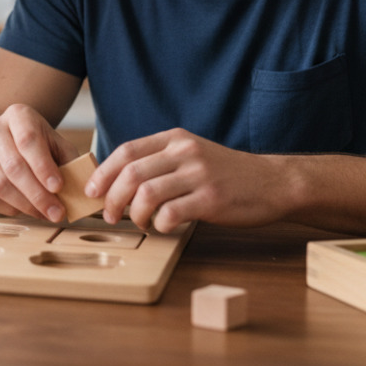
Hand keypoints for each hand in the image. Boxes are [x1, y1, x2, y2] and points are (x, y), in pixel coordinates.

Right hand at [0, 104, 77, 220]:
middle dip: (38, 194)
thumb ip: (70, 162)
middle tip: (57, 213)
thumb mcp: (55, 143)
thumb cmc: (37, 144)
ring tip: (45, 215)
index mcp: (18, 115)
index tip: (59, 187)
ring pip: (0, 185)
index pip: (28, 141)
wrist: (3, 139)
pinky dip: (10, 209)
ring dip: (26, 205)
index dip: (43, 166)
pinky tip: (27, 211)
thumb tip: (84, 189)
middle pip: (14, 166)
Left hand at [86, 128, 290, 231]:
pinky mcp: (212, 199)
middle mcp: (184, 152)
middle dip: (112, 198)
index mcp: (174, 139)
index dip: (103, 172)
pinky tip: (164, 227)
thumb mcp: (191, 155)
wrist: (273, 182)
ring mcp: (199, 175)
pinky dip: (160, 224)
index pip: (126, 151)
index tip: (92, 191)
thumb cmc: (225, 173)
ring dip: (134, 214)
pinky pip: (171, 213)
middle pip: (131, 173)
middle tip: (110, 215)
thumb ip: (159, 161)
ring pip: (147, 194)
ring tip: (138, 222)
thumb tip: (117, 182)